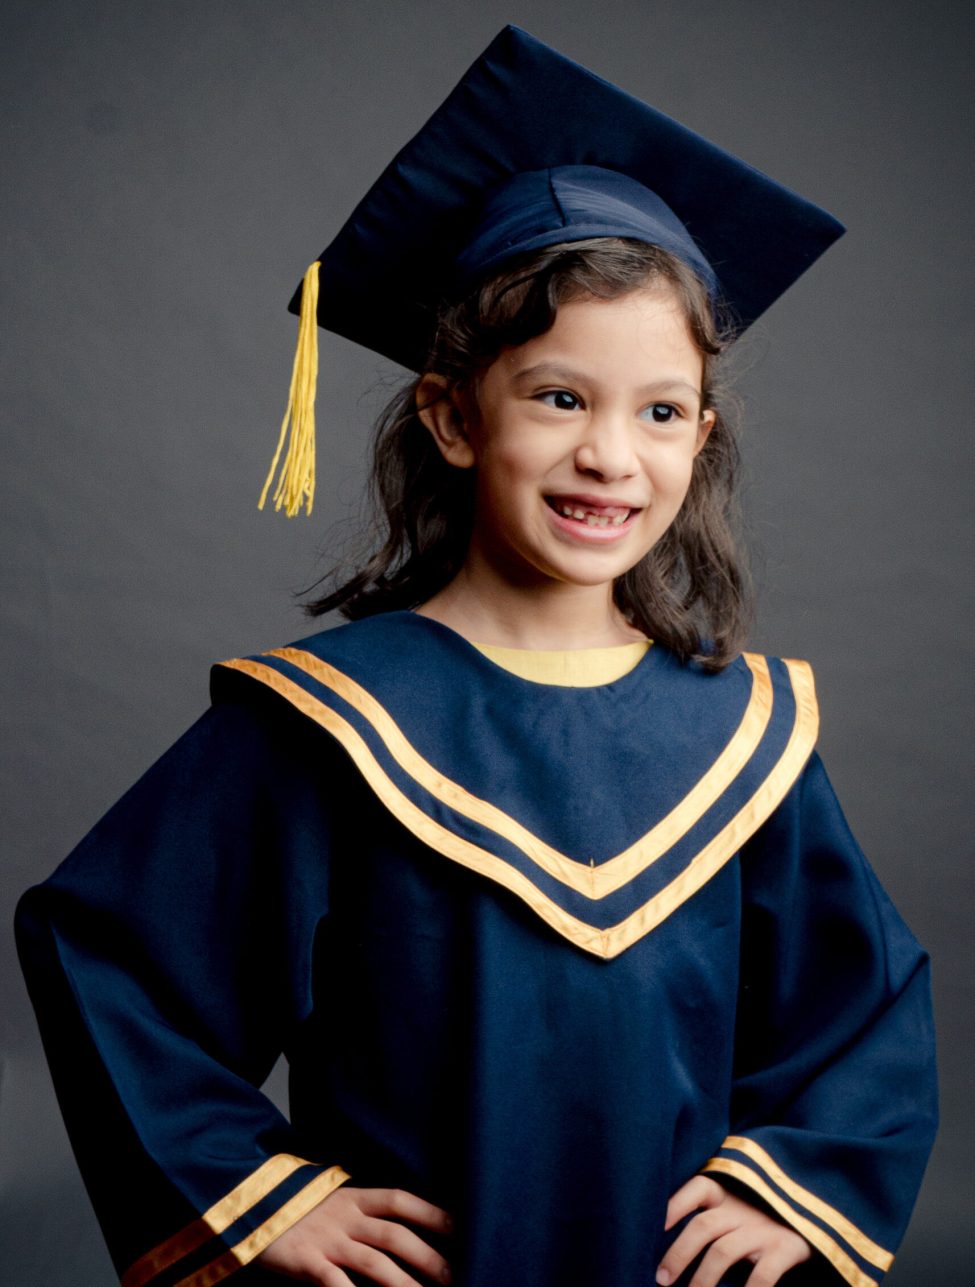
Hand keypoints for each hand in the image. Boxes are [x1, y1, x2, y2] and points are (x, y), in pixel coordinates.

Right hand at [255, 1184, 452, 1285]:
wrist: (241, 1201)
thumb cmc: (290, 1207)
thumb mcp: (327, 1200)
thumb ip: (356, 1211)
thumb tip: (392, 1227)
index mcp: (352, 1196)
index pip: (400, 1201)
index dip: (431, 1213)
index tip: (461, 1227)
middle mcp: (344, 1215)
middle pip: (396, 1235)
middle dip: (429, 1256)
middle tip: (456, 1275)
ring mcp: (326, 1239)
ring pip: (375, 1262)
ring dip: (404, 1284)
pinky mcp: (306, 1261)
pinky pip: (336, 1283)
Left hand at [656, 1175, 811, 1286]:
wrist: (818, 1215)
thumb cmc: (763, 1218)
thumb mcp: (738, 1208)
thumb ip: (713, 1218)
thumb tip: (673, 1255)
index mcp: (729, 1194)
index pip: (698, 1187)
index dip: (676, 1203)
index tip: (658, 1224)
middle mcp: (743, 1208)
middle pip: (703, 1226)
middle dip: (679, 1254)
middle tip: (661, 1280)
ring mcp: (764, 1227)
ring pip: (724, 1252)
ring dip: (703, 1279)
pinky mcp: (786, 1248)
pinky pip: (763, 1275)